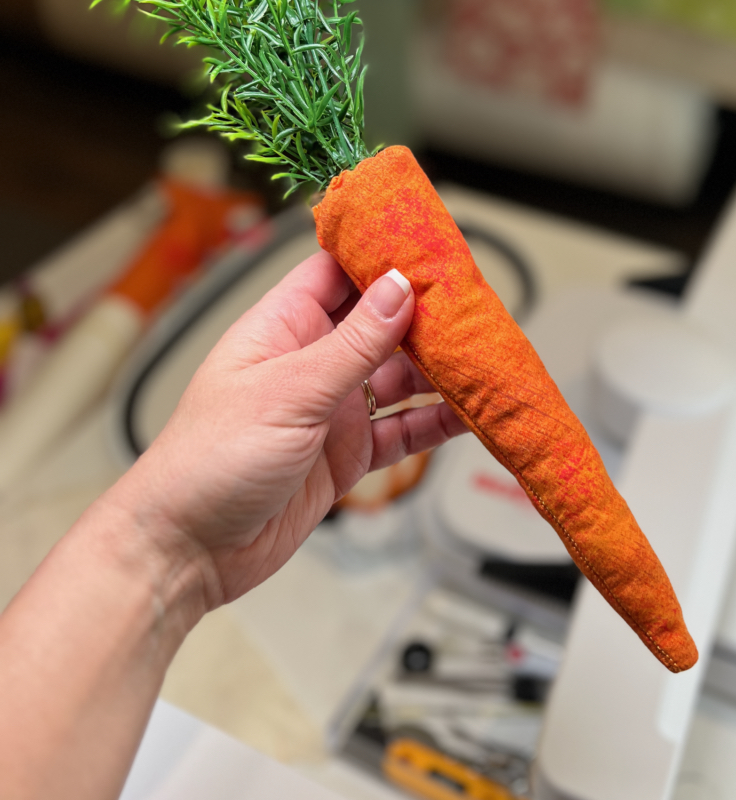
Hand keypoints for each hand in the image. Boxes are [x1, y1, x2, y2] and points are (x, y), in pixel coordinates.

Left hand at [111, 250, 464, 611]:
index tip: (431, 249)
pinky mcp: (346, 455)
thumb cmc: (207, 461)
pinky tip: (467, 413)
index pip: (339, 271)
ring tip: (483, 359)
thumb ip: (354, 343)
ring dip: (439, 371)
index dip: (383, 256)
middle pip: (380, 324)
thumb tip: (398, 288)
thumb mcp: (289, 391)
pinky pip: (402, 430)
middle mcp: (310, 362)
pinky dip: (436, 423)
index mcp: (282, 327)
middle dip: (426, 316)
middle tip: (476, 307)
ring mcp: (331, 410)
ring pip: (400, 377)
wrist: (187, 551)